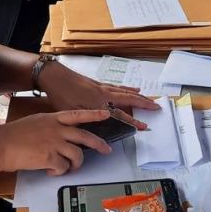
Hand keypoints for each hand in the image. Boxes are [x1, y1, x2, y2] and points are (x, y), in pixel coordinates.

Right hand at [0, 109, 113, 175]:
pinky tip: (49, 170)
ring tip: (66, 167)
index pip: (78, 114)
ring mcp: (55, 143)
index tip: (107, 114)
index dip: (94, 115)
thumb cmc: (13, 135)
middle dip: (99, 144)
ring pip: (77, 155)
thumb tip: (61, 136)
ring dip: (75, 164)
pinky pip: (63, 167)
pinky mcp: (50, 157)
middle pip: (85, 137)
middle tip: (106, 150)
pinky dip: (58, 172)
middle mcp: (57, 129)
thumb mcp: (35, 123)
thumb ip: (50, 127)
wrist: (1, 145)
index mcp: (53, 119)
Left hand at [38, 60, 160, 124]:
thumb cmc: (61, 94)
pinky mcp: (97, 83)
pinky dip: (126, 88)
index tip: (144, 127)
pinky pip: (117, 87)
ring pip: (124, 91)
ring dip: (137, 95)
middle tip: (157, 106)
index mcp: (99, 103)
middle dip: (144, 103)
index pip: (121, 114)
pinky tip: (129, 88)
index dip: (133, 122)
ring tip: (147, 98)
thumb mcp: (72, 113)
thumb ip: (86, 122)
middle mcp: (103, 93)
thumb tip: (96, 135)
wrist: (53, 76)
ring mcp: (101, 87)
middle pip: (129, 98)